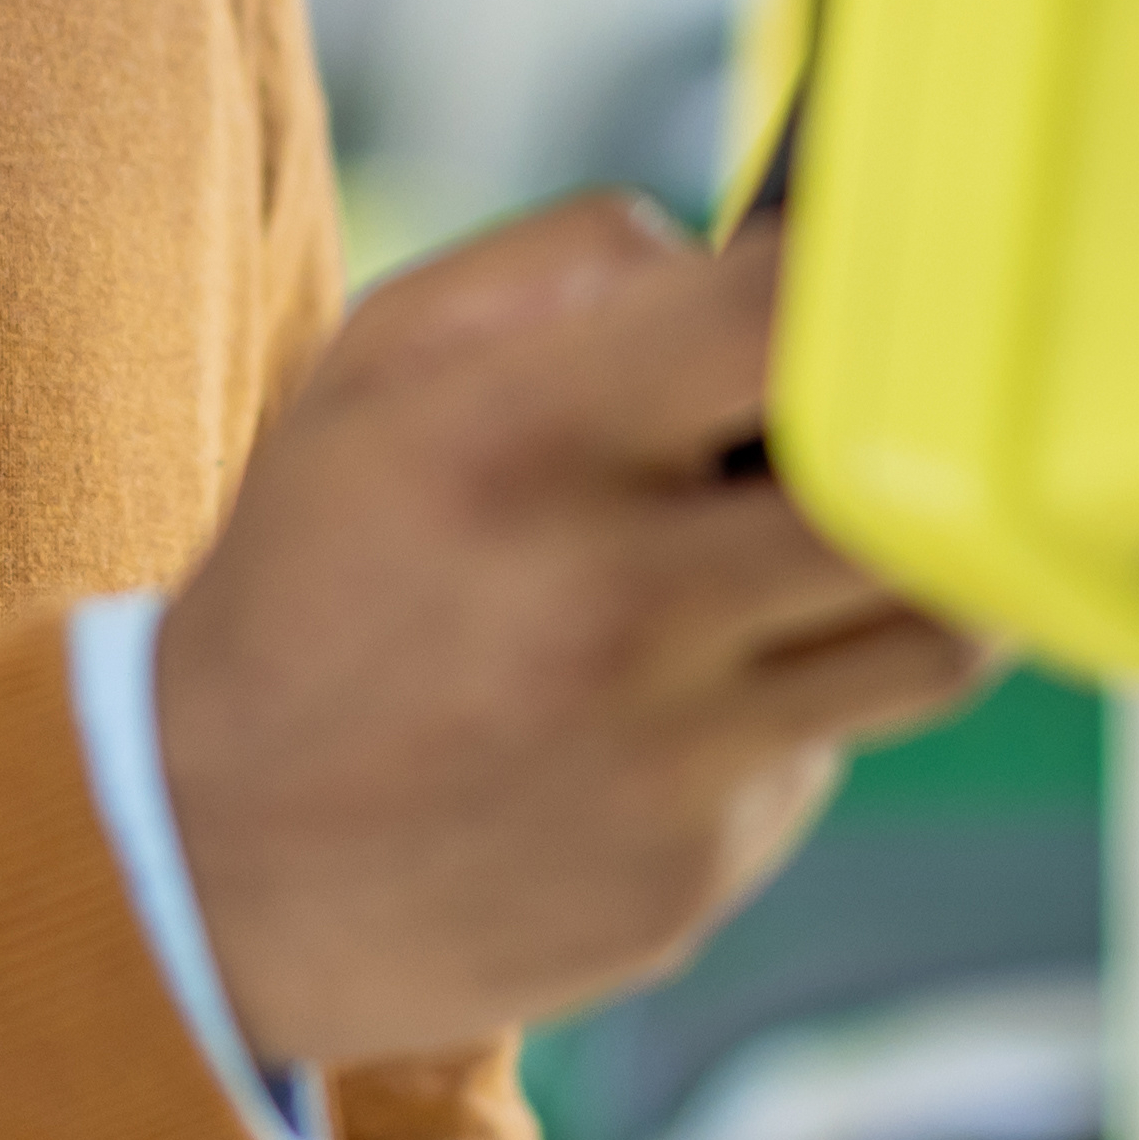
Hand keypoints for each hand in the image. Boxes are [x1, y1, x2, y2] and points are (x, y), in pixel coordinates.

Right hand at [151, 200, 993, 1066]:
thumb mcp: (380, 367)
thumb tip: (758, 251)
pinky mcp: (689, 888)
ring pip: (929, 646)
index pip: (793, 320)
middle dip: (939, 444)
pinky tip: (664, 715)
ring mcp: (663, 769)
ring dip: (898, 586)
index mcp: (524, 442)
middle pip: (920, 500)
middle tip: (919, 423)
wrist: (199, 863)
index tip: (906, 272)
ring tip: (808, 563)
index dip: (885, 277)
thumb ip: (567, 263)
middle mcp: (610, 607)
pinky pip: (819, 767)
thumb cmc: (312, 580)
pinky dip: (779, 721)